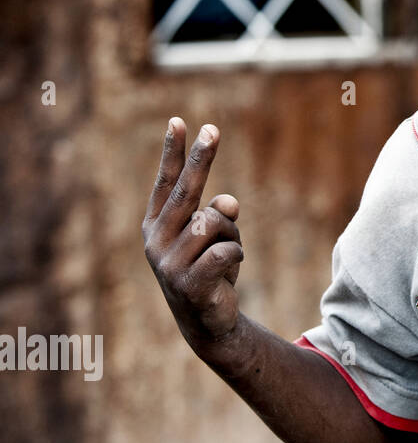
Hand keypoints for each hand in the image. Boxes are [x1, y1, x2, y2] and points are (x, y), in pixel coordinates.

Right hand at [141, 118, 243, 352]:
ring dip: (232, 234)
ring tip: (226, 254)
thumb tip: (227, 202)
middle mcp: (156, 240)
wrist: (209, 321)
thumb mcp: (216, 237)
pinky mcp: (187, 283)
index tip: (178, 121)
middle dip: (200, 158)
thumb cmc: (211, 269)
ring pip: (214, 222)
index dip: (173, 153)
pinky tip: (229, 272)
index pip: (166, 183)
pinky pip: (227, 249)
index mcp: (157, 225)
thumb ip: (218, 214)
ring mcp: (168, 263)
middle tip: (213, 128)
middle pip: (186, 191)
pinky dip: (237, 255)